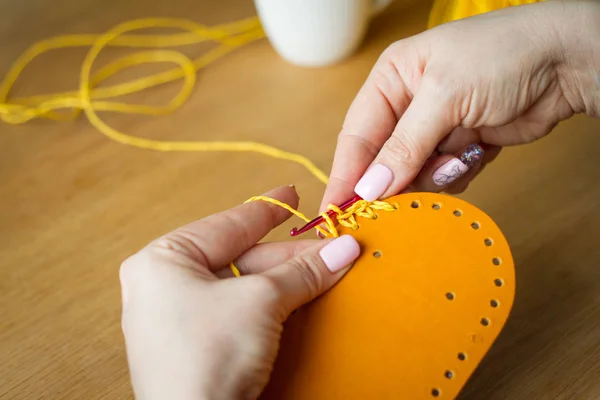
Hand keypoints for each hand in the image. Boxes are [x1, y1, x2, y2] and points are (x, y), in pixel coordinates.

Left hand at [120, 186, 359, 399]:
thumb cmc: (208, 357)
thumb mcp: (261, 301)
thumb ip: (301, 271)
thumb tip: (342, 249)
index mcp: (163, 260)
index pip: (227, 224)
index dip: (267, 209)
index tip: (292, 195)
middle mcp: (163, 285)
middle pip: (239, 257)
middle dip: (287, 254)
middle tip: (329, 246)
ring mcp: (176, 318)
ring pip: (241, 286)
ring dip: (284, 280)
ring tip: (323, 269)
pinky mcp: (194, 346)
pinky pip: (236, 311)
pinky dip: (269, 304)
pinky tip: (298, 297)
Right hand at [321, 1, 599, 209]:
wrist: (567, 61)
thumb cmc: (503, 55)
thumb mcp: (445, 95)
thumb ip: (405, 145)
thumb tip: (370, 188)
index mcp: (391, 79)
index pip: (356, 136)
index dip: (345, 176)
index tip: (335, 212)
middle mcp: (407, 105)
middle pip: (383, 161)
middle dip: (396, 180)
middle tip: (400, 202)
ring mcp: (435, 127)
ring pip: (414, 174)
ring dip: (435, 175)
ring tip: (461, 156)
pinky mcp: (459, 146)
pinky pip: (442, 177)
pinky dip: (456, 175)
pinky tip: (476, 154)